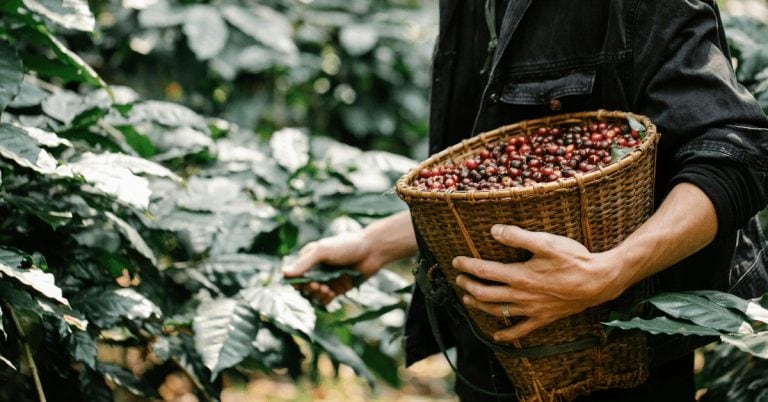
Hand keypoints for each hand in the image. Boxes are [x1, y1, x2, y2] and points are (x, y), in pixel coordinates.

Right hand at [283, 233, 380, 304]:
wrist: (371, 251)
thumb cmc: (346, 246)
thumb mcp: (322, 251)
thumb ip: (304, 263)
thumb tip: (284, 273)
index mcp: (310, 258)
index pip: (296, 274)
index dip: (296, 281)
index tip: (303, 282)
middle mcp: (317, 270)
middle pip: (304, 286)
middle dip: (308, 288)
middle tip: (317, 286)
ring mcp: (328, 280)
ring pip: (315, 294)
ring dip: (317, 294)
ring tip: (326, 289)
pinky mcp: (338, 288)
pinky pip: (326, 299)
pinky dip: (325, 300)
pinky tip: (330, 294)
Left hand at [452, 224, 625, 341]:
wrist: (598, 281)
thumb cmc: (573, 259)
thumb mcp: (545, 242)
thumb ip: (518, 236)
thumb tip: (494, 230)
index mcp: (519, 275)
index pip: (484, 271)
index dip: (467, 266)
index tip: (456, 262)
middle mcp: (521, 295)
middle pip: (486, 293)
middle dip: (468, 286)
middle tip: (458, 280)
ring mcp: (532, 309)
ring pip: (498, 311)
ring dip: (479, 306)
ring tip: (467, 300)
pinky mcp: (543, 318)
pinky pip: (521, 331)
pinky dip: (506, 334)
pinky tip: (497, 335)